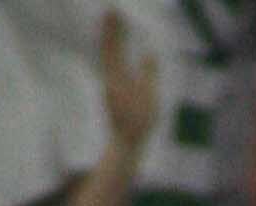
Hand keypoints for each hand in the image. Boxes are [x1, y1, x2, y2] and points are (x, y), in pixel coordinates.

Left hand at [99, 8, 158, 156]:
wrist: (125, 143)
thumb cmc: (140, 123)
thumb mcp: (150, 99)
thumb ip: (149, 74)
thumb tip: (150, 54)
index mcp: (119, 77)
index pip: (115, 47)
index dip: (114, 29)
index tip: (113, 12)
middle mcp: (109, 77)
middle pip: (107, 47)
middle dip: (109, 28)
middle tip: (109, 11)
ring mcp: (108, 83)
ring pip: (105, 55)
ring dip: (107, 38)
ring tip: (108, 23)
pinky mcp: (109, 90)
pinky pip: (107, 65)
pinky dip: (108, 52)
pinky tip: (110, 48)